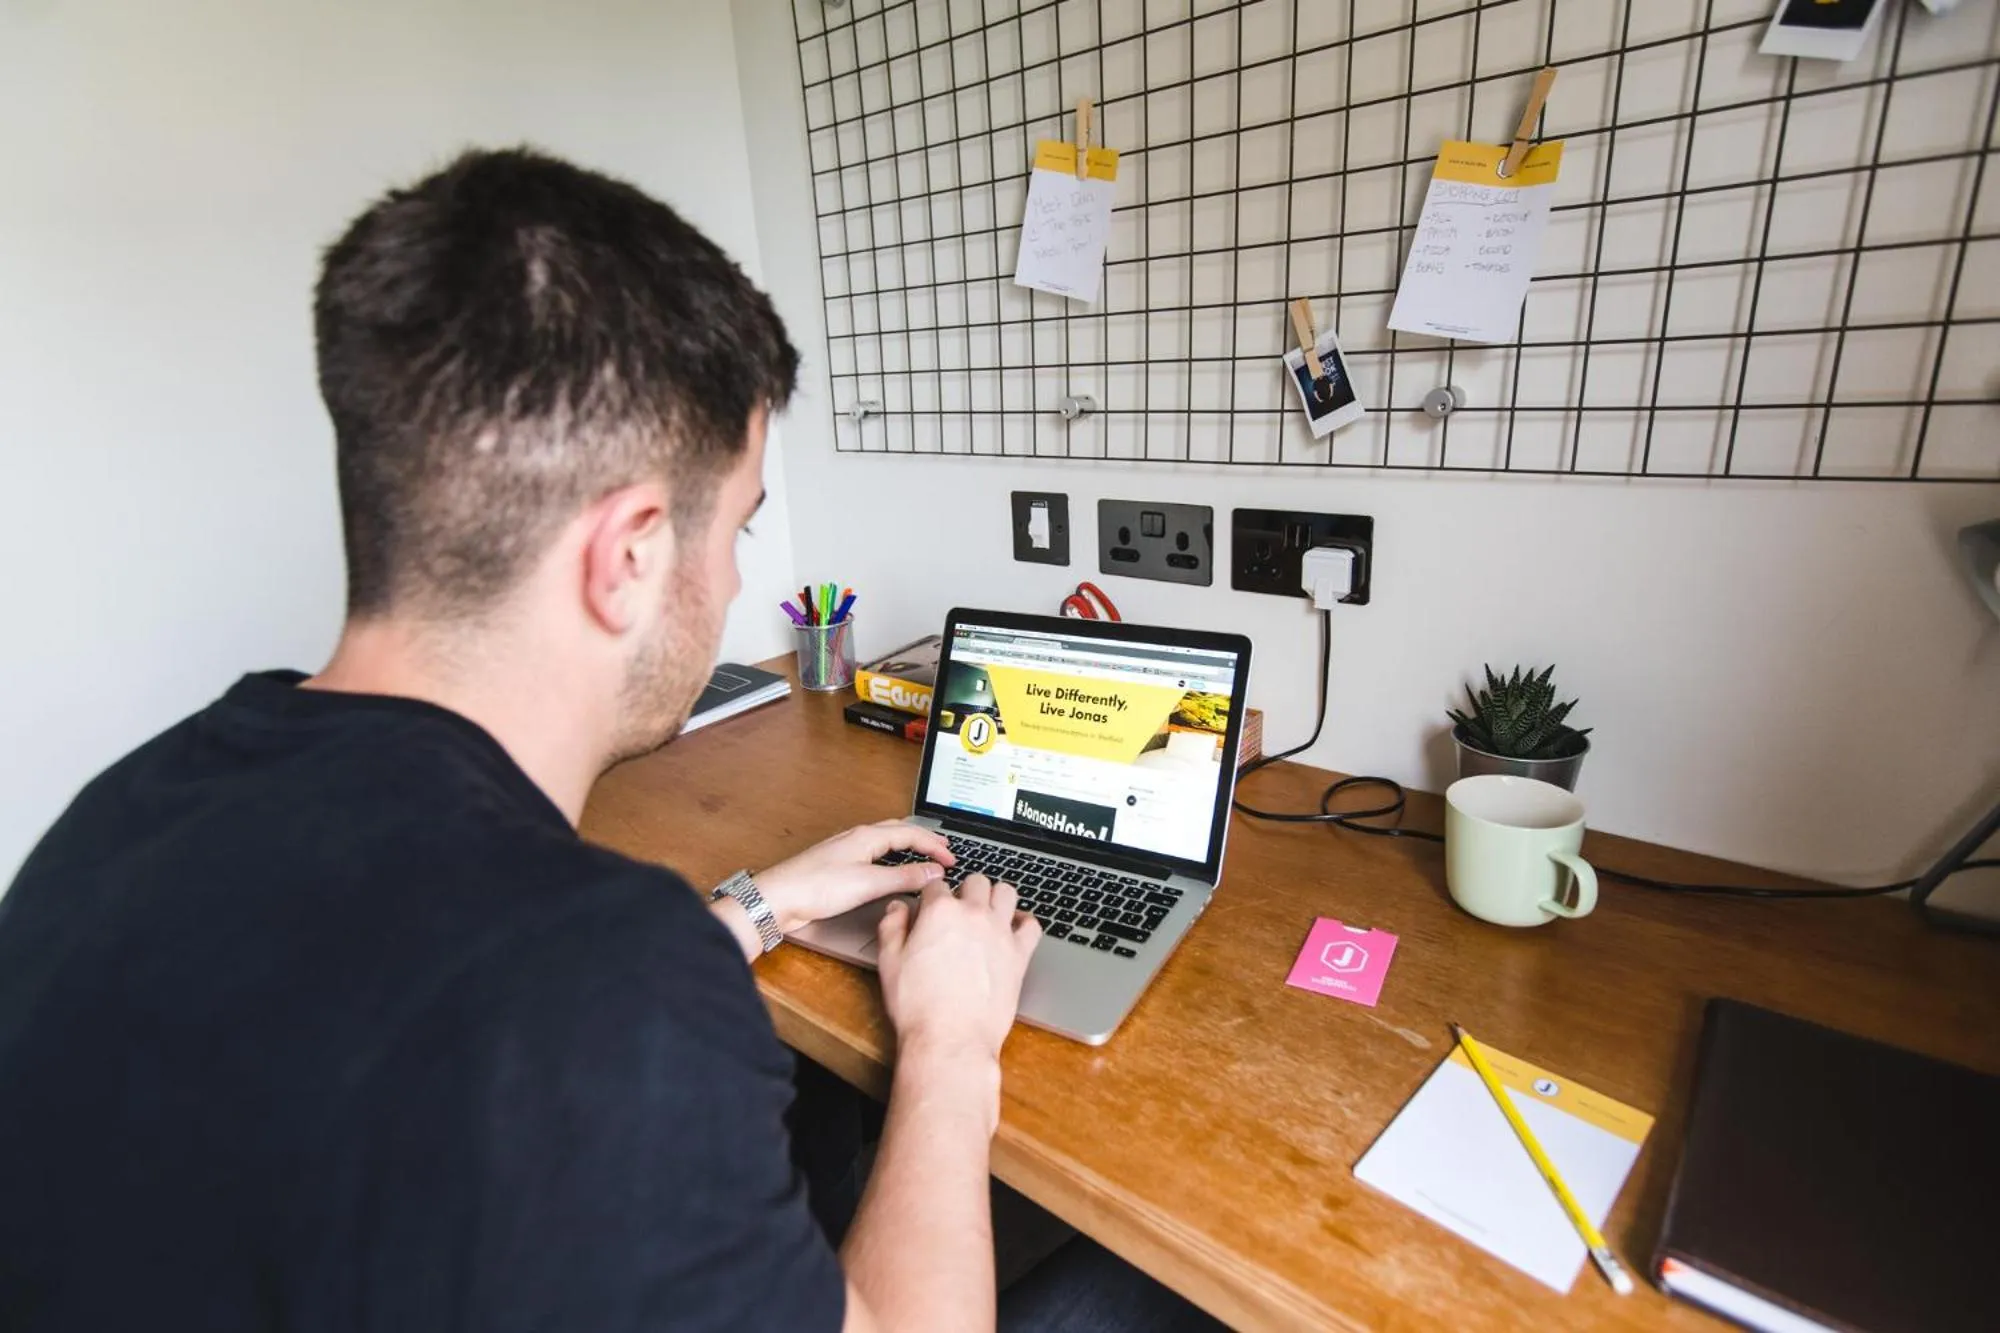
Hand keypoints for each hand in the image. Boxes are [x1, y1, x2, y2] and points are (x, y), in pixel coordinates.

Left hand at [755, 820, 956, 933]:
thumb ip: (903, 876)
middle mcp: (856, 838)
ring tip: (922, 855)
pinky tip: (888, 869)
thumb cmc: (816, 887)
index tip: (952, 859)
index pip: (911, 833)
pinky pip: (873, 854)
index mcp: (867, 836)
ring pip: (885, 841)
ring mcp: (845, 851)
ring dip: (907, 847)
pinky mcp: (837, 866)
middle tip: (943, 850)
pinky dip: (891, 858)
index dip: (935, 845)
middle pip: (898, 831)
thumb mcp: (868, 883)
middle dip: (923, 839)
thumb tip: (932, 872)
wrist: (778, 898)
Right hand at [876, 874, 1040, 1065]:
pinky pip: (1032, 925)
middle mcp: (973, 915)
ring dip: (995, 897)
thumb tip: (897, 908)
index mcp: (940, 912)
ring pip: (1006, 892)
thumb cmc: (918, 1007)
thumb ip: (892, 928)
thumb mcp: (889, 963)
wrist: (950, 1039)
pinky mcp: (1019, 955)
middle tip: (958, 910)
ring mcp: (1000, 933)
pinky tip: (1014, 929)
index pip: (937, 885)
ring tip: (986, 912)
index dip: (931, 897)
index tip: (929, 909)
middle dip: (965, 891)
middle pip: (975, 881)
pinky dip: (1024, 922)